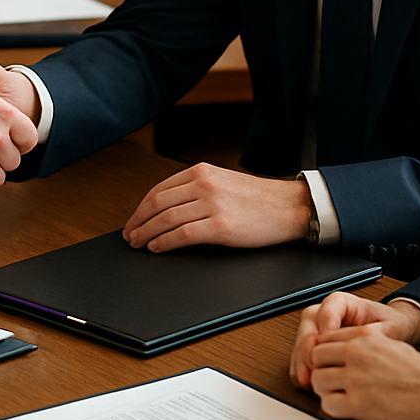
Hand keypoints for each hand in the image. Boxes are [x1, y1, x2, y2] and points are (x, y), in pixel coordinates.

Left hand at [122, 163, 311, 252]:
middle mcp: (204, 184)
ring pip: (166, 219)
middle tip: (129, 236)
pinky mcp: (220, 226)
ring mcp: (212, 204)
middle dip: (138, 221)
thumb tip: (167, 207)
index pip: (159, 189)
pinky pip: (183, 235)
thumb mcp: (222, 181)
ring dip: (147, 234)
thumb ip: (196, 189)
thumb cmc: (259, 198)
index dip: (140, 208)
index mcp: (201, 171)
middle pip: (157, 204)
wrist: (290, 207)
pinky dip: (165, 243)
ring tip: (139, 244)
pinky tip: (157, 248)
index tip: (133, 220)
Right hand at [290, 291, 419, 389]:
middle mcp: (325, 313)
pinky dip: (301, 368)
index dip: (326, 328)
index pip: (327, 310)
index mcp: (342, 303)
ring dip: (301, 361)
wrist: (390, 331)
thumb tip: (363, 343)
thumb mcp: (389, 327)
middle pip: (308, 325)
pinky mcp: (315, 345)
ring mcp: (317, 329)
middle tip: (314, 367)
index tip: (331, 346)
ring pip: (301, 340)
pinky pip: (302, 354)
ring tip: (307, 380)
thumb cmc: (388, 326)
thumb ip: (376, 334)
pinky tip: (305, 382)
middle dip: (307, 348)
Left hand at [308, 321, 419, 419]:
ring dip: (325, 391)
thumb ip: (366, 344)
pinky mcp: (359, 405)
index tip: (330, 365)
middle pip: (316, 358)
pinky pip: (328, 405)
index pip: (325, 339)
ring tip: (338, 397)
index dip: (325, 354)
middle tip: (331, 382)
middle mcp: (357, 354)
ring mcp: (356, 379)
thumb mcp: (391, 344)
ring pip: (318, 381)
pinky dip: (333, 409)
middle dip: (321, 370)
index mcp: (364, 337)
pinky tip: (346, 410)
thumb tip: (345, 348)